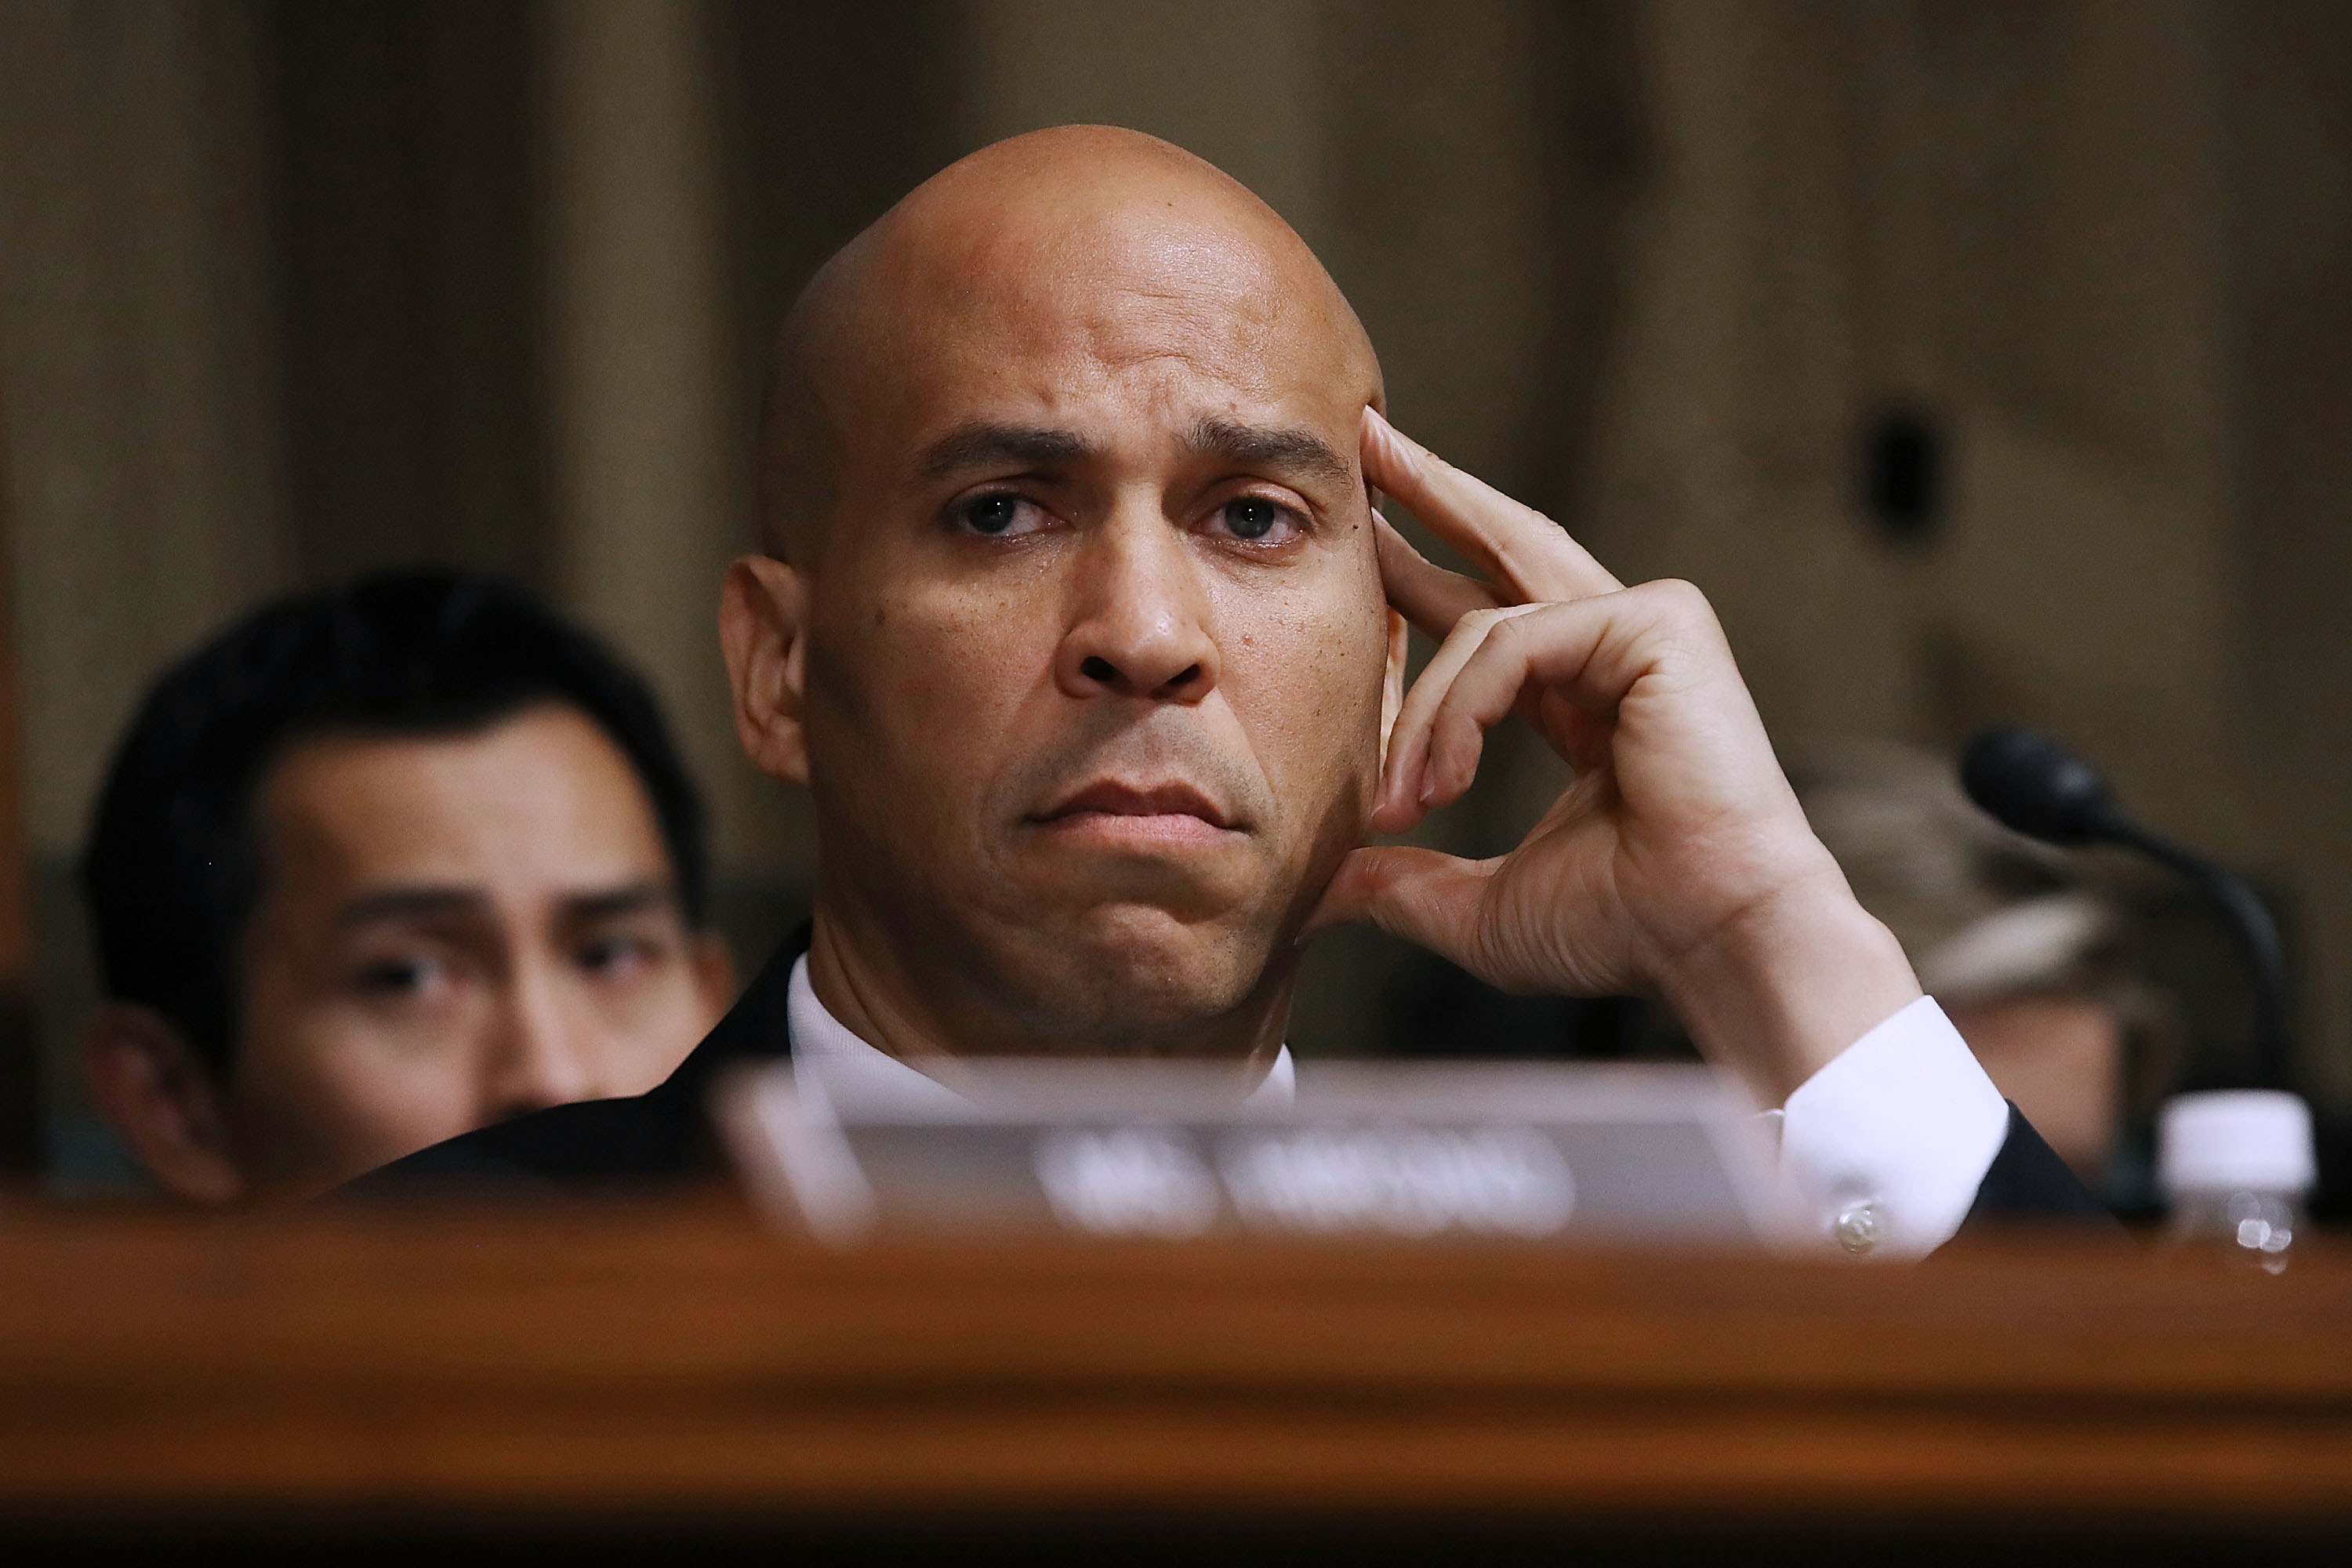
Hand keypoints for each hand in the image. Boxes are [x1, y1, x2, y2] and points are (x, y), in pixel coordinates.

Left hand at [1309, 408, 1919, 1102]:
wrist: (1713, 941)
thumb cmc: (1626, 928)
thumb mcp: (1480, 905)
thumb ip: (1405, 883)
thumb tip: (1321, 892)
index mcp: (1589, 698)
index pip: (1489, 610)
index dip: (1422, 566)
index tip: (1363, 530)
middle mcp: (1620, 647)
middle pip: (1505, 542)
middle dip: (1429, 489)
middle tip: (1361, 434)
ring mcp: (1647, 625)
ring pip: (1483, 626)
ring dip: (1423, 714)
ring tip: (1400, 801)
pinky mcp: (1659, 622)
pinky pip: (1514, 641)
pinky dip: (1463, 709)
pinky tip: (1449, 778)